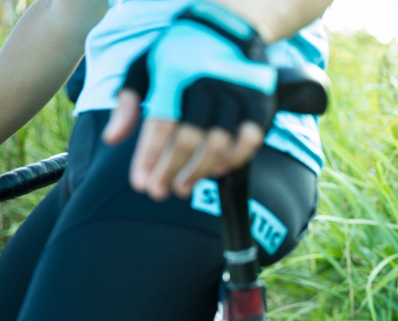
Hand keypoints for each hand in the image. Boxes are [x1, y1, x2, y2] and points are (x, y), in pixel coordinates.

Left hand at [102, 1, 275, 200]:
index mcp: (174, 75)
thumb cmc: (179, 53)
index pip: (160, 124)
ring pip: (219, 143)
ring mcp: (236, 92)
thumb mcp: (145, 67)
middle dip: (171, 170)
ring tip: (183, 187)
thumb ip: (127, 102)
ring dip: (200, 171)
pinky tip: (219, 170)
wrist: (227, 27)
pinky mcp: (259, 101)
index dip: (149, 157)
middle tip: (159, 192)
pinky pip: (252, 137)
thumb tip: (113, 139)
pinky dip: (237, 157)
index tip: (141, 183)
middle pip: (188, 139)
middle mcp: (207, 83)